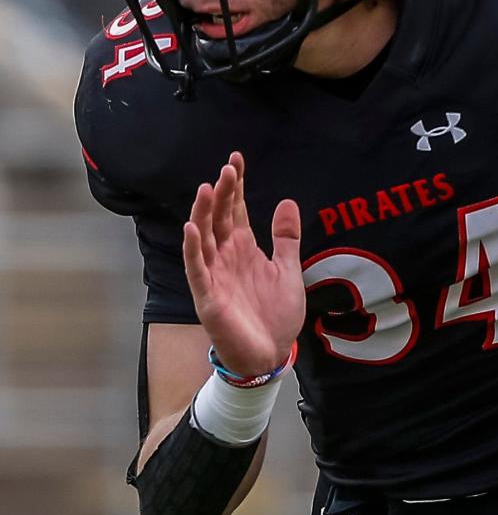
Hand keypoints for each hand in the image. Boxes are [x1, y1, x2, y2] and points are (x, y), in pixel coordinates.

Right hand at [183, 151, 304, 376]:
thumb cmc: (276, 314)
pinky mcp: (208, 297)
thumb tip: (287, 201)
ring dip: (203, 214)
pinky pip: (197, 269)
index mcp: (244, 249)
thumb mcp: (288, 270)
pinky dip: (193, 250)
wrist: (271, 354)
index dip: (236, 186)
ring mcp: (214, 275)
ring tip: (207, 189)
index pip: (236, 210)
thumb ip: (286, 238)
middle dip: (221, 194)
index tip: (236, 159)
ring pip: (203, 239)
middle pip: (219, 219)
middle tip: (226, 169)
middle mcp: (225, 257)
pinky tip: (192, 229)